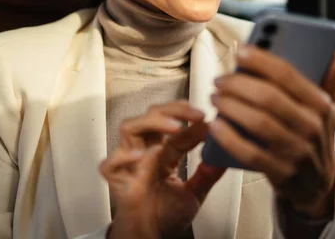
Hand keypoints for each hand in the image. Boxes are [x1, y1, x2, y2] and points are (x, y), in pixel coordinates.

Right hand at [100, 101, 225, 237]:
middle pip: (151, 116)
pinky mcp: (116, 180)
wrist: (149, 236)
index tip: (207, 118)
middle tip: (195, 114)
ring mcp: (129, 163)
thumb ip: (207, 174)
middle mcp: (144, 151)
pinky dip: (122, 156)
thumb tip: (224, 157)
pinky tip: (139, 155)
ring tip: (174, 126)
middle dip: (172, 109)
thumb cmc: (165, 215)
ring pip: (129, 128)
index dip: (188, 116)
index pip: (173, 125)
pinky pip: (110, 164)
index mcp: (162, 152)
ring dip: (151, 122)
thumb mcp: (194, 193)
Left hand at [209, 45, 334, 218]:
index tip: (241, 52)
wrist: (317, 185)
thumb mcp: (327, 111)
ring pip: (258, 123)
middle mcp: (312, 128)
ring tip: (215, 97)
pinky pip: (250, 153)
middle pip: (268, 97)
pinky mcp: (281, 173)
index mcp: (322, 106)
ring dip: (230, 107)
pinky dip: (230, 138)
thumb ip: (329, 82)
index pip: (288, 75)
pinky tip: (216, 126)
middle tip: (220, 80)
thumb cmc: (314, 138)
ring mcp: (297, 152)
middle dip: (238, 84)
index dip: (261, 61)